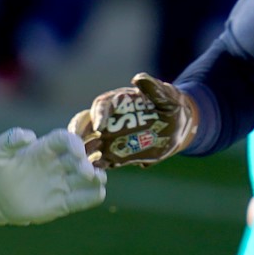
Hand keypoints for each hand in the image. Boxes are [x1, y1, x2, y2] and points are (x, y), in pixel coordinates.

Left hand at [0, 127, 105, 225]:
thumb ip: (9, 140)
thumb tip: (28, 135)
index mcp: (43, 149)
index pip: (64, 140)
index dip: (73, 143)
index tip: (78, 152)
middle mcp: (57, 164)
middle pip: (79, 159)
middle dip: (86, 163)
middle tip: (86, 172)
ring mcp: (61, 183)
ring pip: (86, 179)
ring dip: (96, 177)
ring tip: (99, 179)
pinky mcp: (62, 203)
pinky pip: (82, 199)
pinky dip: (93, 196)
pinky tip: (98, 193)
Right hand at [68, 72, 198, 168]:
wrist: (178, 127)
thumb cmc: (171, 106)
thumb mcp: (167, 96)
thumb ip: (153, 88)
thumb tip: (138, 78)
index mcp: (117, 102)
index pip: (102, 105)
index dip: (99, 114)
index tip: (100, 126)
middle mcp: (108, 120)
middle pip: (85, 124)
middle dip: (78, 133)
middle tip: (75, 143)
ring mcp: (110, 139)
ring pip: (89, 145)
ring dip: (83, 154)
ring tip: (81, 164)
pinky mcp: (115, 155)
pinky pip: (100, 162)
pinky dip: (94, 168)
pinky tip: (91, 176)